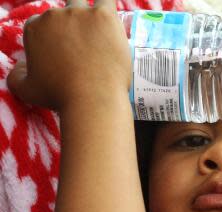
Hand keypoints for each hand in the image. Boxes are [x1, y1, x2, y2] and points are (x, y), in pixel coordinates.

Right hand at [7, 0, 130, 112]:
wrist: (91, 99)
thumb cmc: (60, 97)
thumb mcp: (27, 90)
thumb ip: (16, 77)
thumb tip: (20, 68)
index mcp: (35, 27)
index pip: (43, 23)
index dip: (55, 37)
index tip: (66, 52)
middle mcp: (54, 15)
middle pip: (64, 13)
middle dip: (72, 26)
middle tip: (84, 46)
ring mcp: (80, 14)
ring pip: (83, 3)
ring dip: (90, 16)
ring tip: (98, 33)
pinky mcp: (104, 17)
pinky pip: (107, 0)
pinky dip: (107, 6)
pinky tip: (111, 16)